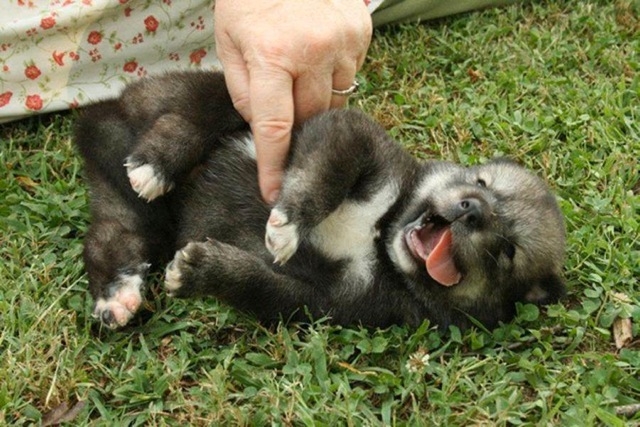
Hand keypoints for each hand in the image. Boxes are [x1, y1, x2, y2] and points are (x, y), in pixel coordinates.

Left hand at [214, 0, 371, 203]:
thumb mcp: (228, 43)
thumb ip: (243, 92)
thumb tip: (265, 131)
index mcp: (270, 55)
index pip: (273, 128)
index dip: (274, 166)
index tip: (274, 195)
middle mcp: (312, 50)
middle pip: (310, 117)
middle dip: (296, 122)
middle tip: (284, 102)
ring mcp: (343, 39)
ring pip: (334, 98)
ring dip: (316, 94)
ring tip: (299, 64)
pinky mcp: (361, 31)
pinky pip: (350, 73)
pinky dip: (332, 71)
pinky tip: (317, 50)